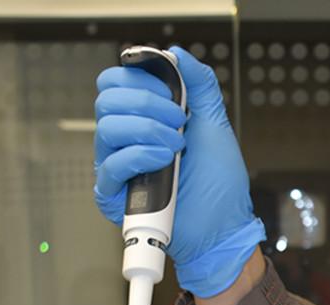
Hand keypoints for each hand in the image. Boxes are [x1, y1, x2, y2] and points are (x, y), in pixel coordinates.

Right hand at [93, 46, 264, 297]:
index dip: (139, 77)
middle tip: (179, 122)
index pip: (115, 82)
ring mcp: (117, 167)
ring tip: (177, 147)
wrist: (223, 225)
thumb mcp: (215, 124)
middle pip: (106, 99)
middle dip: (146, 103)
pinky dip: (140, 156)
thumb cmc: (218, 182)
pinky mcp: (114, 195)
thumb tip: (178, 54)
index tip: (171, 92)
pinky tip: (164, 162)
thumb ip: (200, 85)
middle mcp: (124, 140)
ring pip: (107, 128)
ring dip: (147, 130)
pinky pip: (111, 165)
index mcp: (141, 119)